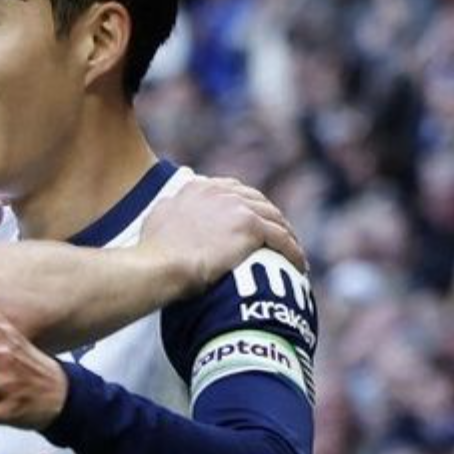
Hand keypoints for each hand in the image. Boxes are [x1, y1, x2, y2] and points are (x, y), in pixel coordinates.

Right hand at [139, 176, 304, 293]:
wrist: (160, 265)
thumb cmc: (154, 253)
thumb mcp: (158, 218)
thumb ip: (172, 208)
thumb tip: (172, 208)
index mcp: (198, 188)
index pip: (232, 191)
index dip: (247, 206)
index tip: (253, 222)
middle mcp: (219, 191)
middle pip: (258, 201)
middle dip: (270, 218)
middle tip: (278, 238)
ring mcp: (236, 207)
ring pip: (274, 218)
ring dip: (286, 235)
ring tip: (293, 252)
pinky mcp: (251, 226)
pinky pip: (281, 239)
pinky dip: (293, 251)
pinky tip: (299, 265)